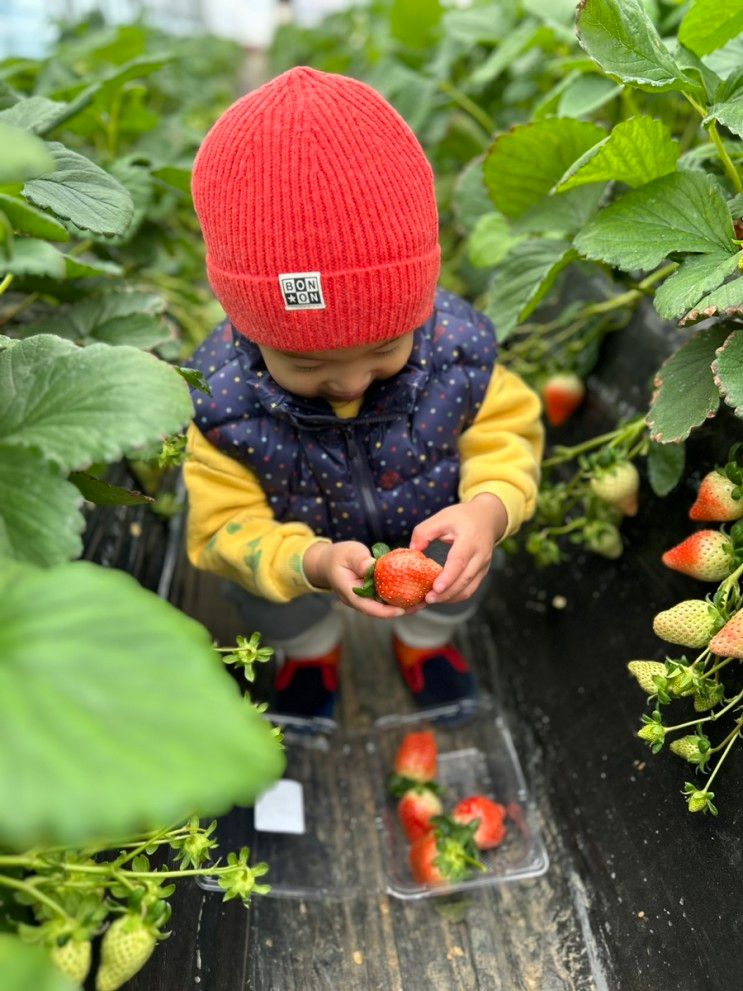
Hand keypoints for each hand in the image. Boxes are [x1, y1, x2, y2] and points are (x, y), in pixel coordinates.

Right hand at [303, 541, 421, 618]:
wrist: (328, 562)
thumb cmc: (338, 556)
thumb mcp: (348, 554)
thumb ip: (359, 560)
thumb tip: (372, 566)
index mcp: (351, 594)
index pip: (369, 608)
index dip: (386, 611)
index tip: (402, 610)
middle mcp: (360, 600)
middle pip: (383, 611)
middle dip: (403, 609)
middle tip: (423, 603)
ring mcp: (367, 598)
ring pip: (387, 606)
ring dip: (406, 603)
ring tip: (425, 598)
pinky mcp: (373, 593)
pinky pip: (387, 597)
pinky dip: (401, 594)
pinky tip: (416, 589)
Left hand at [409, 494, 507, 604]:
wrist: (488, 518)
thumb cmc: (463, 517)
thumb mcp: (442, 517)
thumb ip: (424, 531)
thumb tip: (413, 550)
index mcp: (470, 539)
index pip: (460, 561)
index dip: (448, 576)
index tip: (436, 588)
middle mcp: (480, 555)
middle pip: (465, 579)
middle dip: (446, 593)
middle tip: (428, 599)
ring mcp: (483, 566)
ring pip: (469, 588)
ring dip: (450, 597)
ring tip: (432, 600)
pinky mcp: (482, 573)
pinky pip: (470, 589)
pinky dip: (456, 596)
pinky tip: (442, 597)